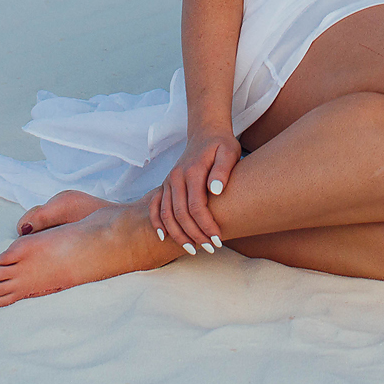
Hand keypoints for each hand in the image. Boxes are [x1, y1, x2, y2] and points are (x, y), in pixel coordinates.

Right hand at [150, 129, 238, 252]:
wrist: (206, 133)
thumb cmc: (221, 145)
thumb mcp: (229, 152)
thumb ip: (222, 170)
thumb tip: (215, 190)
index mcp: (192, 171)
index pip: (196, 207)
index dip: (206, 226)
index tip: (219, 239)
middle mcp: (176, 177)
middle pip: (180, 214)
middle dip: (195, 235)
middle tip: (211, 248)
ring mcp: (169, 181)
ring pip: (166, 214)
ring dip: (178, 234)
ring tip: (193, 249)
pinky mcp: (166, 185)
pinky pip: (155, 206)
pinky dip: (157, 222)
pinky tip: (164, 237)